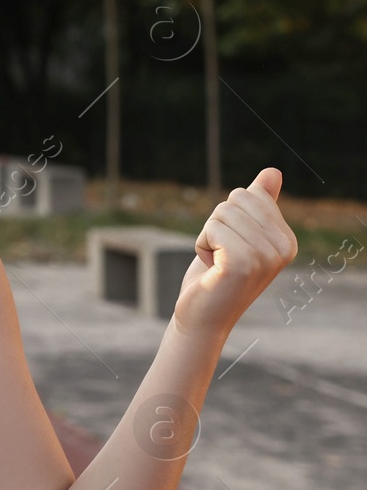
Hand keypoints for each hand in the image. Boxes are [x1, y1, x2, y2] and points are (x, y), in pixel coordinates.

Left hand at [173, 168, 297, 337]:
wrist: (203, 317)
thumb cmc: (217, 274)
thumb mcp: (238, 235)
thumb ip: (258, 205)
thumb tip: (273, 172)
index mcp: (288, 240)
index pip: (251, 194)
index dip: (229, 217)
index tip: (231, 246)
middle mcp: (284, 248)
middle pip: (236, 200)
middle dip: (217, 224)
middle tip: (221, 256)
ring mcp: (266, 257)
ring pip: (221, 213)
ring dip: (208, 237)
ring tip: (217, 264)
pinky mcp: (242, 263)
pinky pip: (212, 229)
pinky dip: (201, 244)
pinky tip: (211, 268)